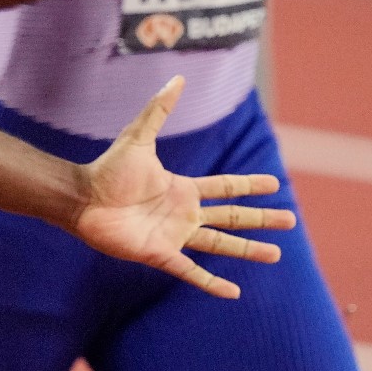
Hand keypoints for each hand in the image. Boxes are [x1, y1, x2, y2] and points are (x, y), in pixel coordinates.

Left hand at [71, 78, 295, 298]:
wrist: (81, 198)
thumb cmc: (107, 170)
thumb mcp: (138, 137)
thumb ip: (159, 110)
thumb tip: (177, 78)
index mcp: (182, 188)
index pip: (225, 188)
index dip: (248, 185)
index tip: (274, 183)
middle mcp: (182, 213)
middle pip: (231, 217)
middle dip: (260, 219)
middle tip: (290, 221)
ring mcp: (173, 234)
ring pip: (220, 244)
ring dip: (246, 250)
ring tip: (275, 254)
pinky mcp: (160, 254)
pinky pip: (191, 271)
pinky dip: (211, 283)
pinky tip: (233, 292)